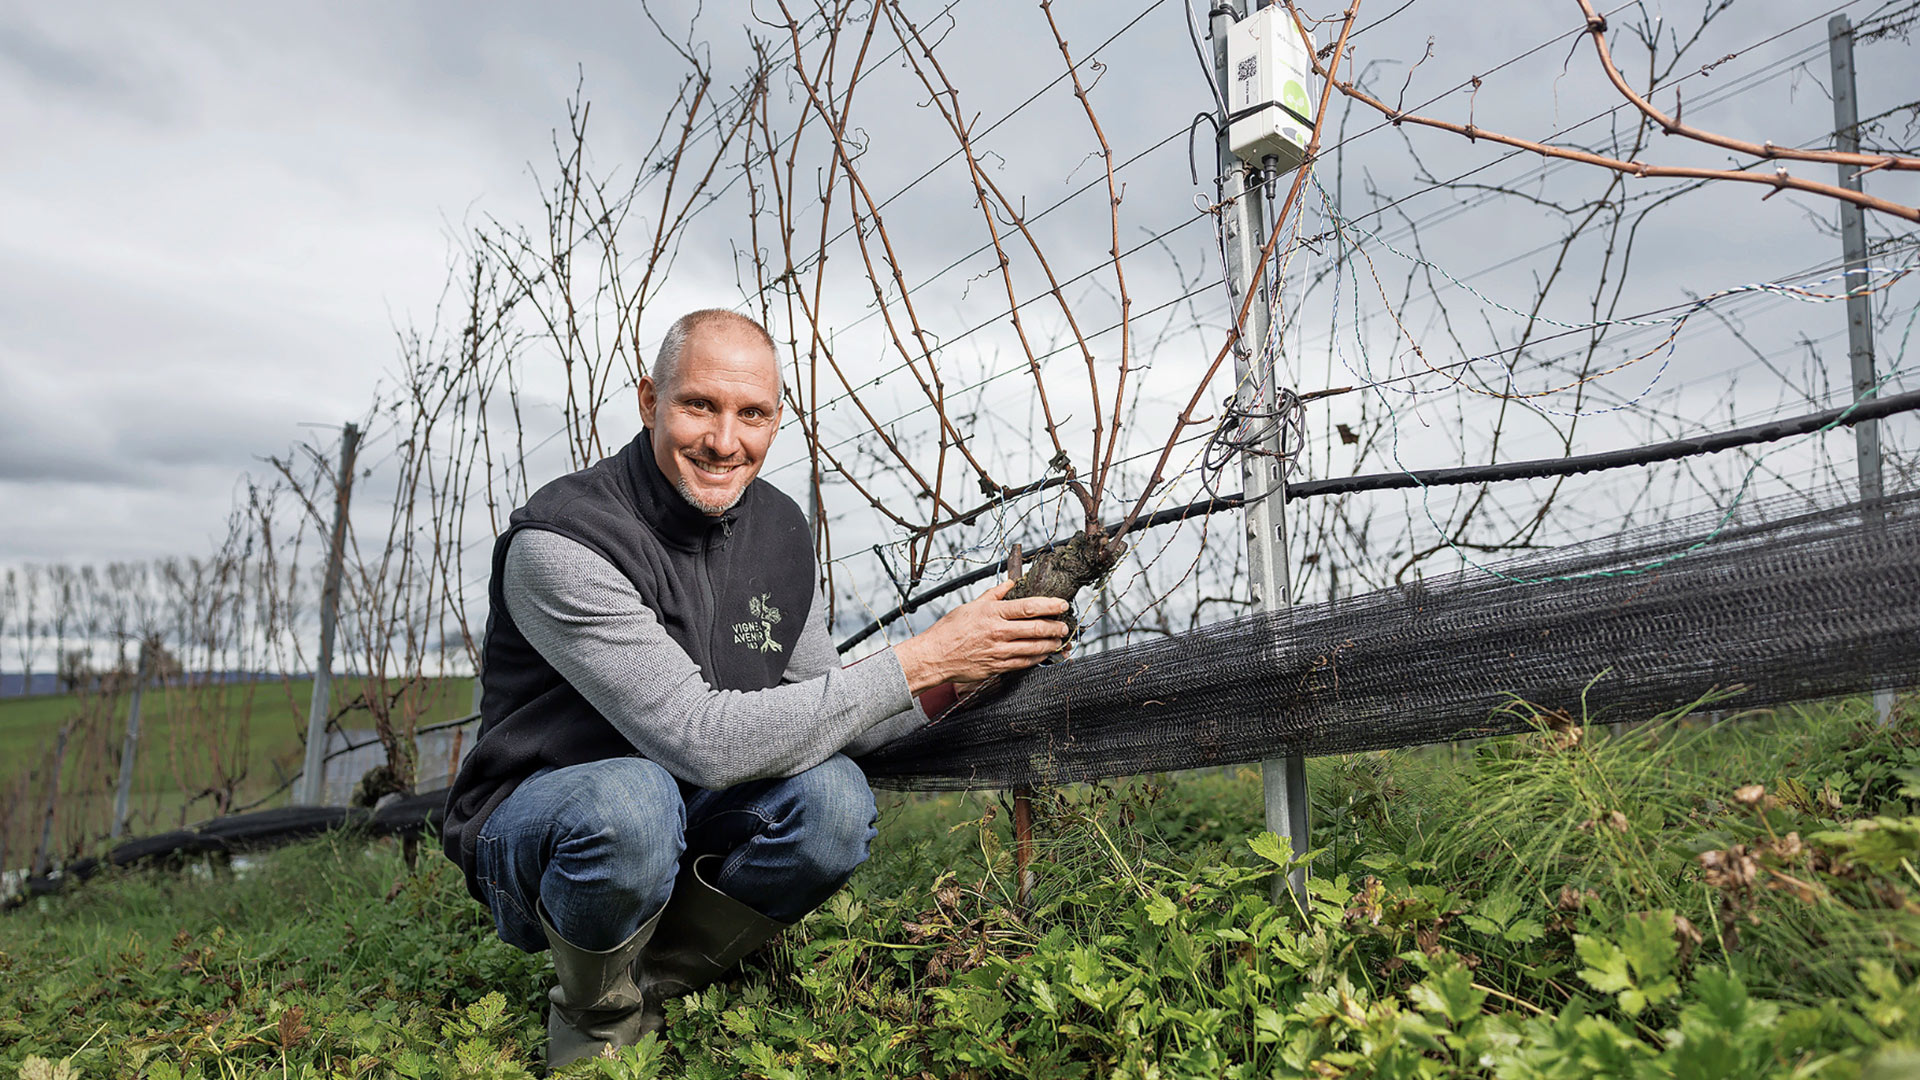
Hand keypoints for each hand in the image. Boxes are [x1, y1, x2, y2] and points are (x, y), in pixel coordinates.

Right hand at [893, 581, 1070, 693]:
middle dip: (1055, 627)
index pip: (1029, 607)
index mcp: (992, 613)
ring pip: (1033, 647)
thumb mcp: (970, 606)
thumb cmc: (949, 630)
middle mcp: (998, 631)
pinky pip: (1023, 662)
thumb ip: (993, 594)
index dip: (1050, 605)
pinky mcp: (997, 666)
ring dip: (1050, 644)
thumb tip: (1010, 583)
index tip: (1062, 605)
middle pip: (1036, 628)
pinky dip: (1037, 658)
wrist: (934, 656)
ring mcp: (998, 650)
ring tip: (1059, 640)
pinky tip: (1044, 654)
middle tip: (1065, 626)